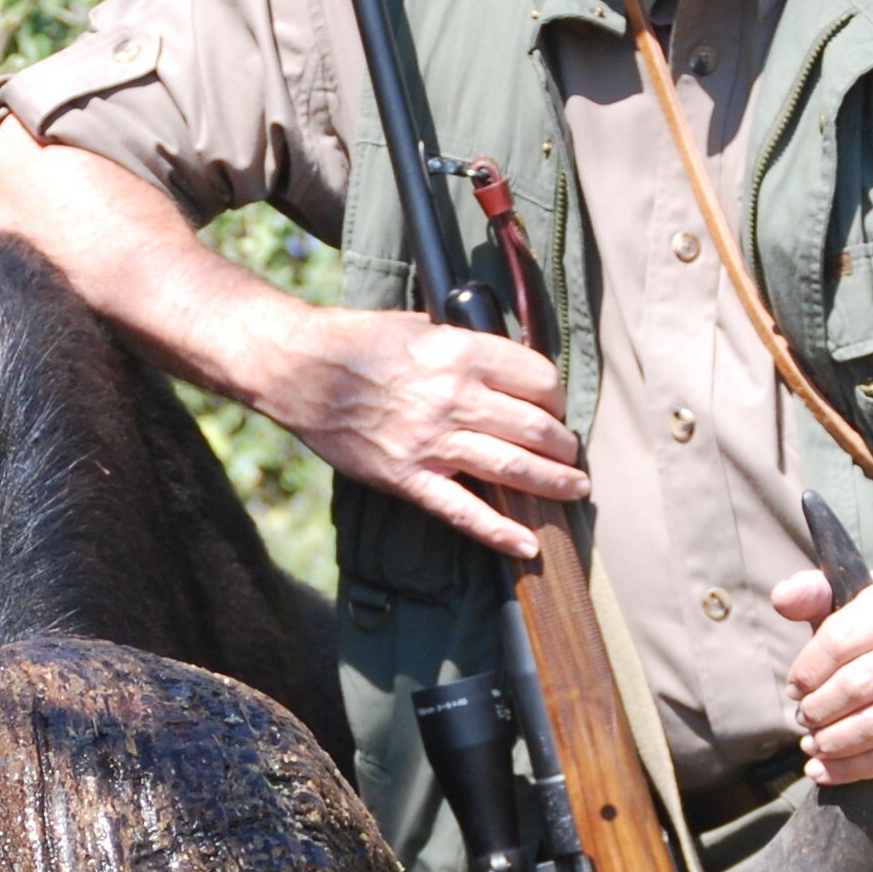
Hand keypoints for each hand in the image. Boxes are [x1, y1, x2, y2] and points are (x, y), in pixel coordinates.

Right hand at [266, 306, 586, 558]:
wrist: (299, 368)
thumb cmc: (358, 340)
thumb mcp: (422, 326)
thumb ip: (466, 346)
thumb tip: (505, 367)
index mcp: (462, 353)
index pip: (538, 380)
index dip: (556, 399)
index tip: (555, 409)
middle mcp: (455, 398)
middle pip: (535, 428)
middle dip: (564, 446)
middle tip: (572, 456)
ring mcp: (431, 442)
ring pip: (512, 469)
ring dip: (553, 484)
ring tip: (573, 490)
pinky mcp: (407, 477)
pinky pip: (463, 512)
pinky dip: (499, 532)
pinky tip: (526, 545)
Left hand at [773, 565, 872, 783]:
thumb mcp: (855, 603)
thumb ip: (814, 594)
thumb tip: (782, 597)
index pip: (843, 637)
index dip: (809, 669)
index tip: (795, 687)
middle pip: (860, 684)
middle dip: (820, 708)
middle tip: (804, 719)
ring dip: (834, 742)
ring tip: (813, 744)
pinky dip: (855, 768)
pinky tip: (826, 769)